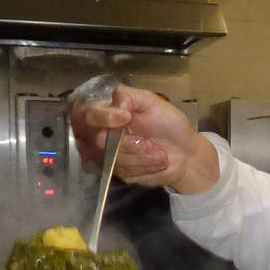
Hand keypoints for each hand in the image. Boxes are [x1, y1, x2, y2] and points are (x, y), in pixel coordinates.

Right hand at [69, 84, 219, 194]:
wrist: (185, 154)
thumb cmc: (168, 123)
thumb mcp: (150, 101)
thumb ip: (128, 96)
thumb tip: (115, 106)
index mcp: (105, 112)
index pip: (84, 113)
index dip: (101, 117)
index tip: (126, 118)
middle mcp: (100, 134)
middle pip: (96, 140)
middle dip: (126, 143)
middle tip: (148, 143)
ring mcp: (107, 155)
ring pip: (111, 158)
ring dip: (140, 156)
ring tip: (158, 152)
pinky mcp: (117, 173)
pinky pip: (124, 171)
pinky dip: (145, 165)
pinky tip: (157, 161)